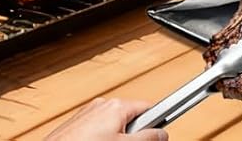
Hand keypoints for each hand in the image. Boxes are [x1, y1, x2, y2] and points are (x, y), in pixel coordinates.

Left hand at [44, 98, 167, 140]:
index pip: (150, 109)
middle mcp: (102, 105)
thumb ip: (147, 139)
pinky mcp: (79, 124)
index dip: (158, 124)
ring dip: (119, 139)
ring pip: (116, 127)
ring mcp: (89, 114)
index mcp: (117, 106)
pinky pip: (100, 130)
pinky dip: (104, 139)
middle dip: (136, 136)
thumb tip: (162, 134)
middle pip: (133, 119)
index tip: (162, 134)